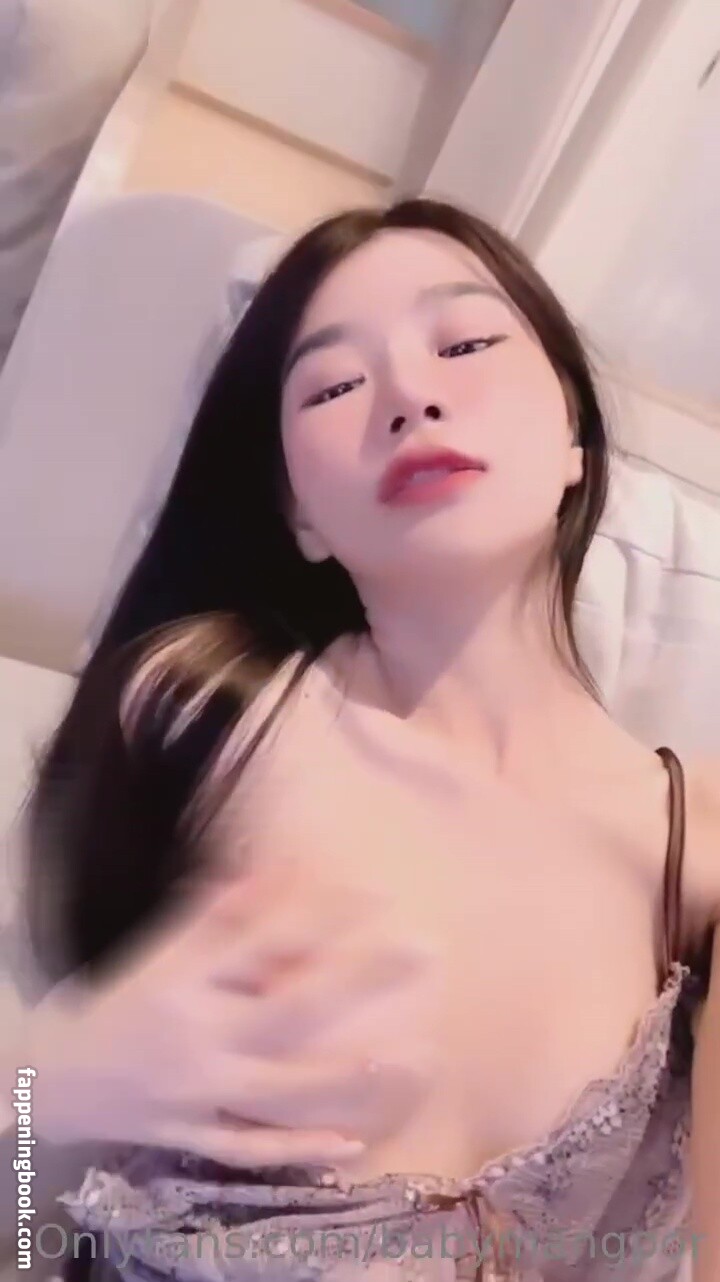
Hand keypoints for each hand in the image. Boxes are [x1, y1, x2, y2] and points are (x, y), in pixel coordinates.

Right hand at [29, 862, 434, 1167]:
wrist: (54, 1077)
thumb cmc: (119, 1004)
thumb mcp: (160, 953)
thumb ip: (216, 920)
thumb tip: (275, 876)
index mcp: (188, 982)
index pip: (265, 940)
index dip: (322, 915)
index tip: (376, 893)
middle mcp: (200, 1037)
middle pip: (291, 1008)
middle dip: (359, 979)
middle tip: (423, 950)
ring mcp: (201, 1092)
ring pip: (281, 1087)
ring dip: (344, 1076)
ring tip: (407, 1057)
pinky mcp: (198, 1135)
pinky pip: (253, 1146)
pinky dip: (300, 1149)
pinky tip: (352, 1143)